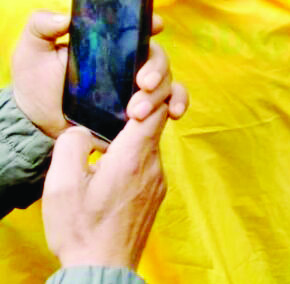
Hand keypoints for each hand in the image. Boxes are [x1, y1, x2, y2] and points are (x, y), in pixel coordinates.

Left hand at [11, 11, 187, 137]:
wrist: (39, 122)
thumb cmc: (36, 80)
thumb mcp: (32, 49)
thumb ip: (42, 26)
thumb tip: (67, 18)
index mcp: (111, 41)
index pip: (139, 26)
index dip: (151, 22)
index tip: (155, 26)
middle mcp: (131, 60)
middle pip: (158, 56)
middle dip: (156, 70)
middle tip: (143, 84)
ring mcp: (139, 84)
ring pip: (167, 80)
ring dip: (159, 95)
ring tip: (137, 113)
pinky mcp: (145, 107)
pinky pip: (173, 100)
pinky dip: (178, 103)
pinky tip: (174, 114)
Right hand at [42, 85, 177, 268]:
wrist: (102, 270)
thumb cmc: (81, 229)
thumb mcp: (62, 184)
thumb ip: (72, 145)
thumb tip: (84, 132)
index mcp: (134, 156)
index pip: (158, 107)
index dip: (150, 91)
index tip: (131, 91)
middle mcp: (154, 165)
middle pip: (158, 121)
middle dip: (144, 107)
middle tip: (121, 107)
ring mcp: (158, 180)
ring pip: (152, 143)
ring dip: (135, 135)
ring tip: (106, 142)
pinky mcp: (156, 194)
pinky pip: (149, 163)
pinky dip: (135, 155)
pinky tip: (111, 167)